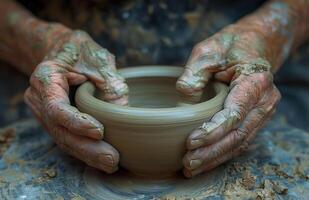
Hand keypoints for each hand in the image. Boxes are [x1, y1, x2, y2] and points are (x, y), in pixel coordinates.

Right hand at [24, 27, 127, 172]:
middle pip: (60, 131)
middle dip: (87, 148)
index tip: (99, 131)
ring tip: (111, 164)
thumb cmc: (79, 50)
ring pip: (64, 139)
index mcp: (45, 79)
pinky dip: (85, 150)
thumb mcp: (97, 57)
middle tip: (111, 160)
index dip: (77, 123)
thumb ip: (109, 81)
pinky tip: (102, 159)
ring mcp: (46, 113)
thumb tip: (123, 111)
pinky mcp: (56, 121)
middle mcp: (40, 100)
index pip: (56, 108)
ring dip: (88, 154)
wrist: (62, 50)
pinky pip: (69, 138)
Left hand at [177, 24, 280, 176]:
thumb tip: (184, 92)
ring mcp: (262, 112)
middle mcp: (264, 101)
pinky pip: (239, 140)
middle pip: (238, 135)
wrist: (255, 45)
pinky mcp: (254, 118)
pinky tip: (204, 161)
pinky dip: (221, 153)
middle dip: (211, 152)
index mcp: (255, 81)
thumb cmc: (231, 46)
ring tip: (191, 168)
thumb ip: (197, 70)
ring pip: (239, 142)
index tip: (191, 142)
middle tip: (188, 163)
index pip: (234, 114)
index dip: (213, 131)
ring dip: (215, 157)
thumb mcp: (210, 49)